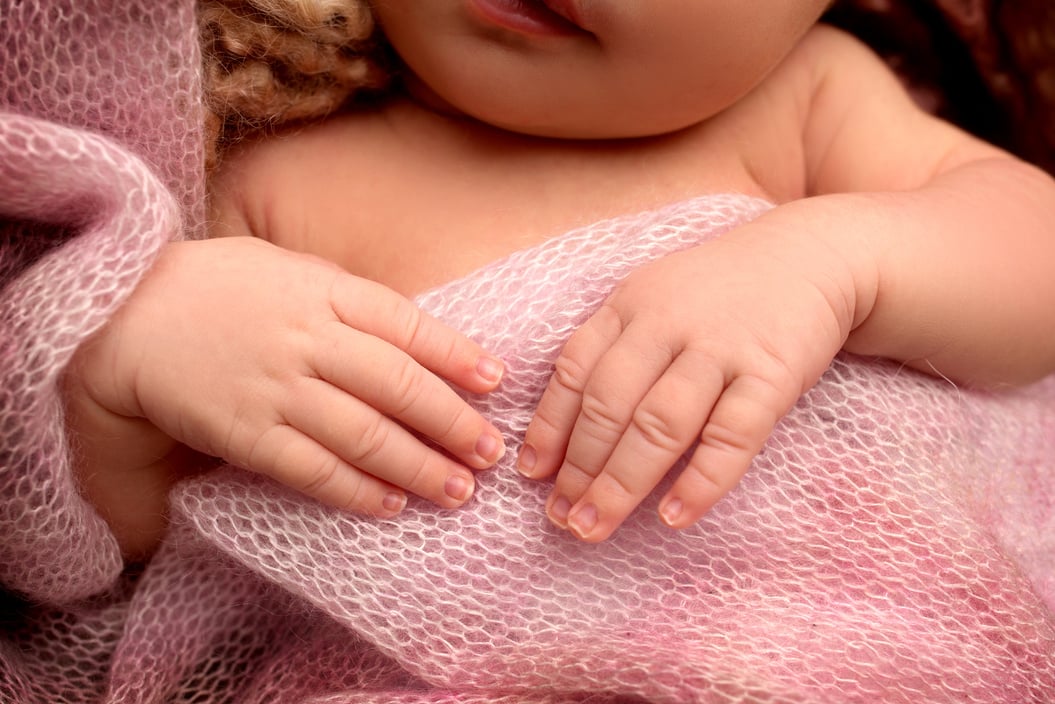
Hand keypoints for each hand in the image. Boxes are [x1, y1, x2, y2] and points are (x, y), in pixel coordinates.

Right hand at [73, 236, 505, 520]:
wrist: (131, 313)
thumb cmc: (224, 287)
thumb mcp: (293, 270)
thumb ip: (350, 302)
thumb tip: (417, 340)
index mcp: (326, 291)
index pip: (408, 325)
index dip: (457, 356)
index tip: (497, 382)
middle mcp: (310, 339)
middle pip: (399, 386)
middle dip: (453, 423)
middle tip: (493, 453)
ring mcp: (279, 388)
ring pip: (366, 434)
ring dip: (419, 467)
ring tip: (459, 490)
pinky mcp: (248, 432)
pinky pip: (313, 468)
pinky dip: (357, 490)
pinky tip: (392, 505)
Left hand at [518, 227, 855, 540]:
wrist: (810, 256)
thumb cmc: (718, 293)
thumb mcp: (654, 299)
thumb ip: (612, 350)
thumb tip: (562, 433)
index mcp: (630, 305)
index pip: (575, 371)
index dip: (549, 427)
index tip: (532, 476)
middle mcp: (668, 323)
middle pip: (610, 404)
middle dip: (579, 468)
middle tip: (562, 517)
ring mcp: (721, 348)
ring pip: (660, 424)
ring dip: (621, 482)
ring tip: (594, 526)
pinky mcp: (773, 374)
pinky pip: (732, 436)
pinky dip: (701, 481)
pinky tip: (674, 517)